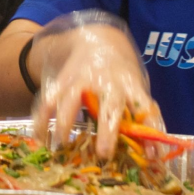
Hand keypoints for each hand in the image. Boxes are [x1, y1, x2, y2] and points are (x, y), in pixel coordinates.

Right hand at [31, 14, 160, 159]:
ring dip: (66, 122)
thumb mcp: (137, 89)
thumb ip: (144, 118)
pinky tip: (40, 137)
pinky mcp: (63, 80)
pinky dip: (42, 118)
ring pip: (71, 99)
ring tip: (61, 146)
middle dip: (107, 130)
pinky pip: (49, 99)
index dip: (148, 129)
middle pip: (108, 105)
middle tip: (103, 154)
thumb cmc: (122, 74)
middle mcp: (107, 81)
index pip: (144, 107)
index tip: (150, 154)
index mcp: (131, 84)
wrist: (97, 39)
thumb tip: (153, 155)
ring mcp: (82, 79)